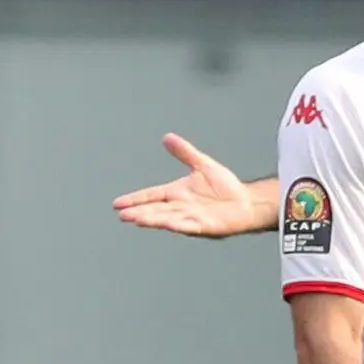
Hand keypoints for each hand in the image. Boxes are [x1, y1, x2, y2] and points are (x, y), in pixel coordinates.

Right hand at [112, 134, 271, 237]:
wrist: (246, 201)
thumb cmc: (225, 187)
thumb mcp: (202, 165)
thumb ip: (185, 152)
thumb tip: (167, 137)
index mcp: (176, 193)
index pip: (151, 196)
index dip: (135, 199)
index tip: (117, 204)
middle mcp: (180, 207)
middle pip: (155, 209)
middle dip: (139, 212)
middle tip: (123, 215)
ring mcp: (191, 217)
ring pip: (167, 218)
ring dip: (152, 219)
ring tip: (137, 220)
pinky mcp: (204, 226)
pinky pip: (188, 225)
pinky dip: (177, 224)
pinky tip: (166, 224)